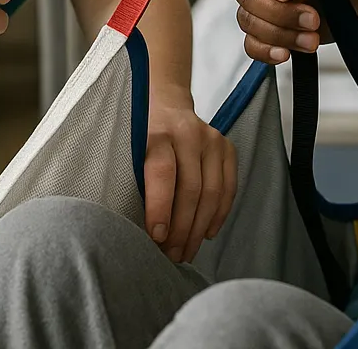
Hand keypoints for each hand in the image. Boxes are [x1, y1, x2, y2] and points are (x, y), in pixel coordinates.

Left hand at [143, 85, 237, 262]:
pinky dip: (219, 214)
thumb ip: (134, 179)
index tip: (157, 237)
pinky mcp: (227, 147)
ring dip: (200, 228)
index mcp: (157, 134)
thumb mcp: (129, 149)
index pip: (163, 173)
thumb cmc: (141, 134)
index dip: (160, 208)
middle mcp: (188, 134)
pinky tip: (207, 233)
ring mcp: (212, 140)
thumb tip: (134, 227)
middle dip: (182, 229)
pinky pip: (228, 187)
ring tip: (187, 251)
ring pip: (212, 192)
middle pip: (191, 189)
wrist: (166, 102)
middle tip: (172, 255)